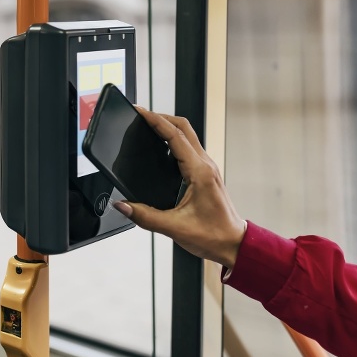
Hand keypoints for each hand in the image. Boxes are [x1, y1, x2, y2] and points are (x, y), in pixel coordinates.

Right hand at [113, 107, 246, 269]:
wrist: (234, 245)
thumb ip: (144, 216)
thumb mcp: (174, 228)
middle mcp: (205, 166)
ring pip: (188, 136)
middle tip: (141, 115)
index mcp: (199, 172)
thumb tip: (122, 205)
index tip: (140, 112)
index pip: (175, 136)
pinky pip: (189, 148)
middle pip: (184, 127)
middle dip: (161, 117)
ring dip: (168, 127)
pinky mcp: (205, 174)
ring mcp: (207, 168)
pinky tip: (160, 147)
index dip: (155, 121)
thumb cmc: (213, 236)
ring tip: (148, 126)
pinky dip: (173, 140)